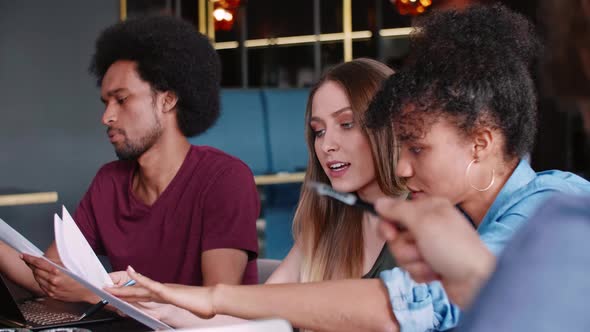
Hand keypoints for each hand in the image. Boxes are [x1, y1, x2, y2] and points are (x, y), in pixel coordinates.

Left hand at [21, 254, 97, 302]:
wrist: (89, 292)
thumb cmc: (84, 278)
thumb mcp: (73, 266)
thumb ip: (59, 262)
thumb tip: (49, 257)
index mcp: (58, 272)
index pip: (39, 263)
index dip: (30, 259)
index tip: (24, 255)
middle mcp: (53, 281)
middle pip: (36, 271)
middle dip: (31, 264)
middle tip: (28, 259)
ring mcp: (52, 289)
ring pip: (37, 279)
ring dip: (35, 272)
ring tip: (34, 267)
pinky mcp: (52, 294)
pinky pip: (41, 286)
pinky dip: (39, 280)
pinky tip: (41, 277)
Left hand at [106, 266, 215, 318]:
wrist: (214, 300)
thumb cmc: (204, 306)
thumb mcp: (186, 311)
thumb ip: (178, 313)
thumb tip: (170, 317)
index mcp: (166, 296)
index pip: (143, 296)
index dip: (129, 295)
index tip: (118, 295)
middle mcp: (163, 291)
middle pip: (137, 292)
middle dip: (120, 292)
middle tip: (106, 290)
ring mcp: (164, 290)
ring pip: (139, 289)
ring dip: (123, 287)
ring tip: (109, 286)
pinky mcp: (167, 291)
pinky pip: (150, 284)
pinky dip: (139, 278)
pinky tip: (131, 273)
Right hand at [375, 196, 495, 307]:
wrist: (477, 282)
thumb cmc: (454, 248)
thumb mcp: (423, 222)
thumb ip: (398, 210)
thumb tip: (379, 202)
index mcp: (430, 208)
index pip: (395, 211)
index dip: (389, 224)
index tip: (391, 233)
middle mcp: (430, 225)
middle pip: (396, 235)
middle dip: (404, 248)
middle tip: (419, 249)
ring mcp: (431, 246)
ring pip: (403, 254)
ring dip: (414, 262)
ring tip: (431, 263)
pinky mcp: (432, 264)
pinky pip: (412, 268)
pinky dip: (421, 272)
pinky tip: (435, 272)